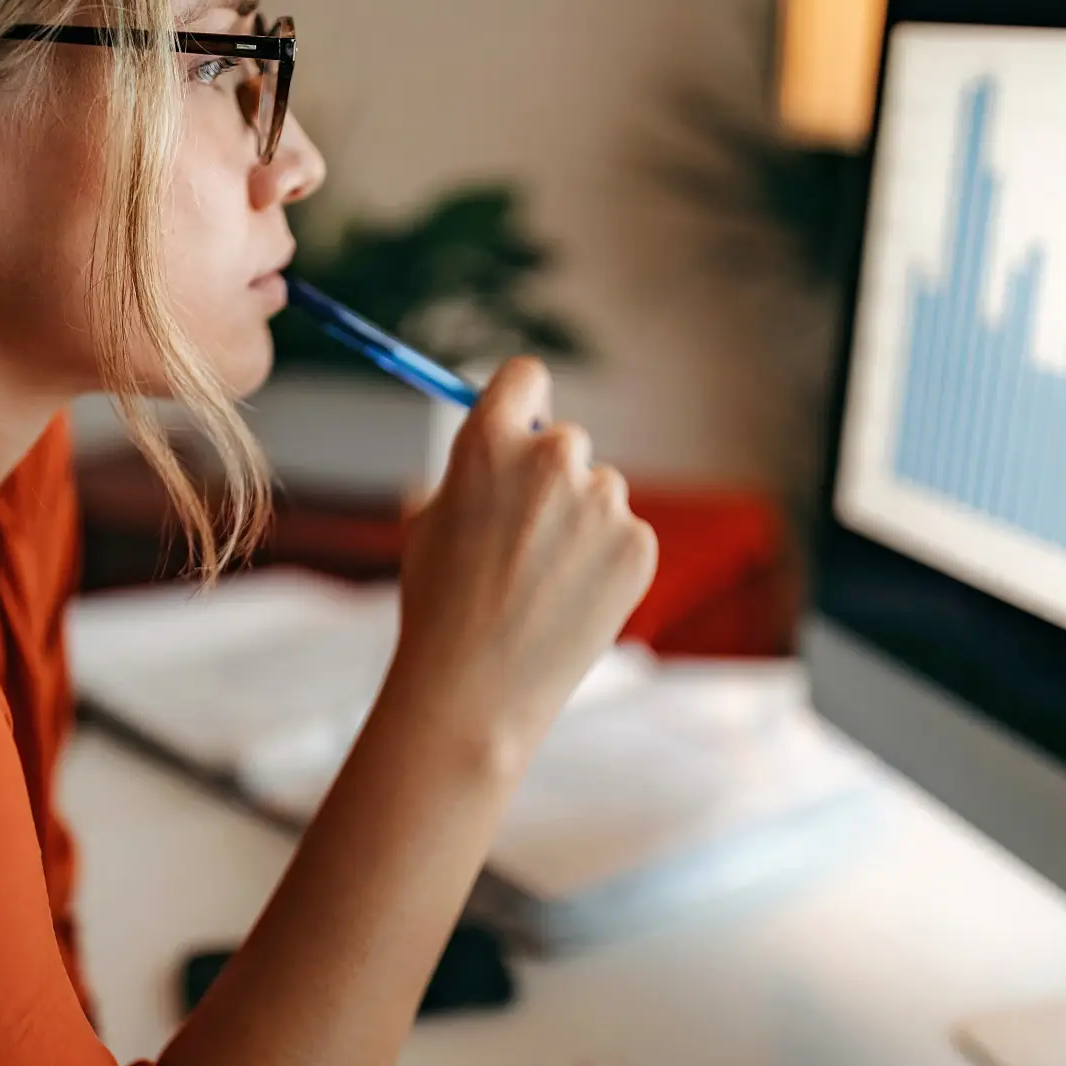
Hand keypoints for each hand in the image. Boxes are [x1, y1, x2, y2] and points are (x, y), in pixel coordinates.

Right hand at [389, 358, 658, 765]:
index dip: (523, 402)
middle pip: (565, 440)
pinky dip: (605, 563)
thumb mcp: (427, 522)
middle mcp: (553, 459)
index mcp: (489, 442)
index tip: (524, 424)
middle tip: (526, 534)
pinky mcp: (638, 545)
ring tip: (540, 585)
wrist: (476, 687)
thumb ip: (469, 473)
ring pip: (599, 494)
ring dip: (580, 523)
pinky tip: (569, 602)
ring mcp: (603, 502)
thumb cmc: (438, 608)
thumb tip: (498, 449)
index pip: (525, 378)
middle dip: (551, 477)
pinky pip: (623, 536)